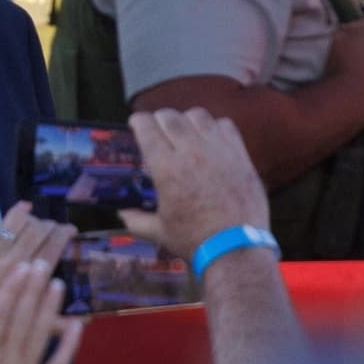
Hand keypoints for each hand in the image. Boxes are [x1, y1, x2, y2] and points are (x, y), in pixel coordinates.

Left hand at [0, 201, 74, 352]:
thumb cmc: (0, 336)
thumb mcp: (33, 332)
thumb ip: (60, 323)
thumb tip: (87, 319)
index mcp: (30, 280)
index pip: (53, 247)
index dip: (64, 234)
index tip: (72, 231)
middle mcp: (13, 263)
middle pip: (38, 232)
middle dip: (51, 226)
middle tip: (59, 227)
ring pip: (19, 226)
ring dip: (34, 220)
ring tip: (42, 222)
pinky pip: (0, 228)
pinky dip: (13, 215)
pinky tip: (24, 208)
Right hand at [0, 260, 84, 363]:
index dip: (11, 289)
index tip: (20, 268)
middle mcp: (5, 361)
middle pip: (21, 318)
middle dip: (32, 289)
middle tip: (42, 265)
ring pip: (40, 334)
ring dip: (49, 307)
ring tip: (57, 284)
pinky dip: (69, 344)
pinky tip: (76, 325)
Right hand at [119, 107, 267, 259]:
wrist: (236, 248)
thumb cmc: (194, 240)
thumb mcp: (159, 232)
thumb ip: (136, 221)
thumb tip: (123, 214)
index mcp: (166, 168)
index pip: (147, 127)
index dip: (138, 121)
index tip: (136, 124)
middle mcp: (191, 152)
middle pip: (170, 117)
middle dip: (159, 118)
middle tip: (158, 128)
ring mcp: (218, 150)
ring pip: (198, 115)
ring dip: (186, 119)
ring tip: (185, 130)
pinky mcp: (240, 155)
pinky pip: (226, 125)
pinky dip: (215, 127)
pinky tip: (211, 139)